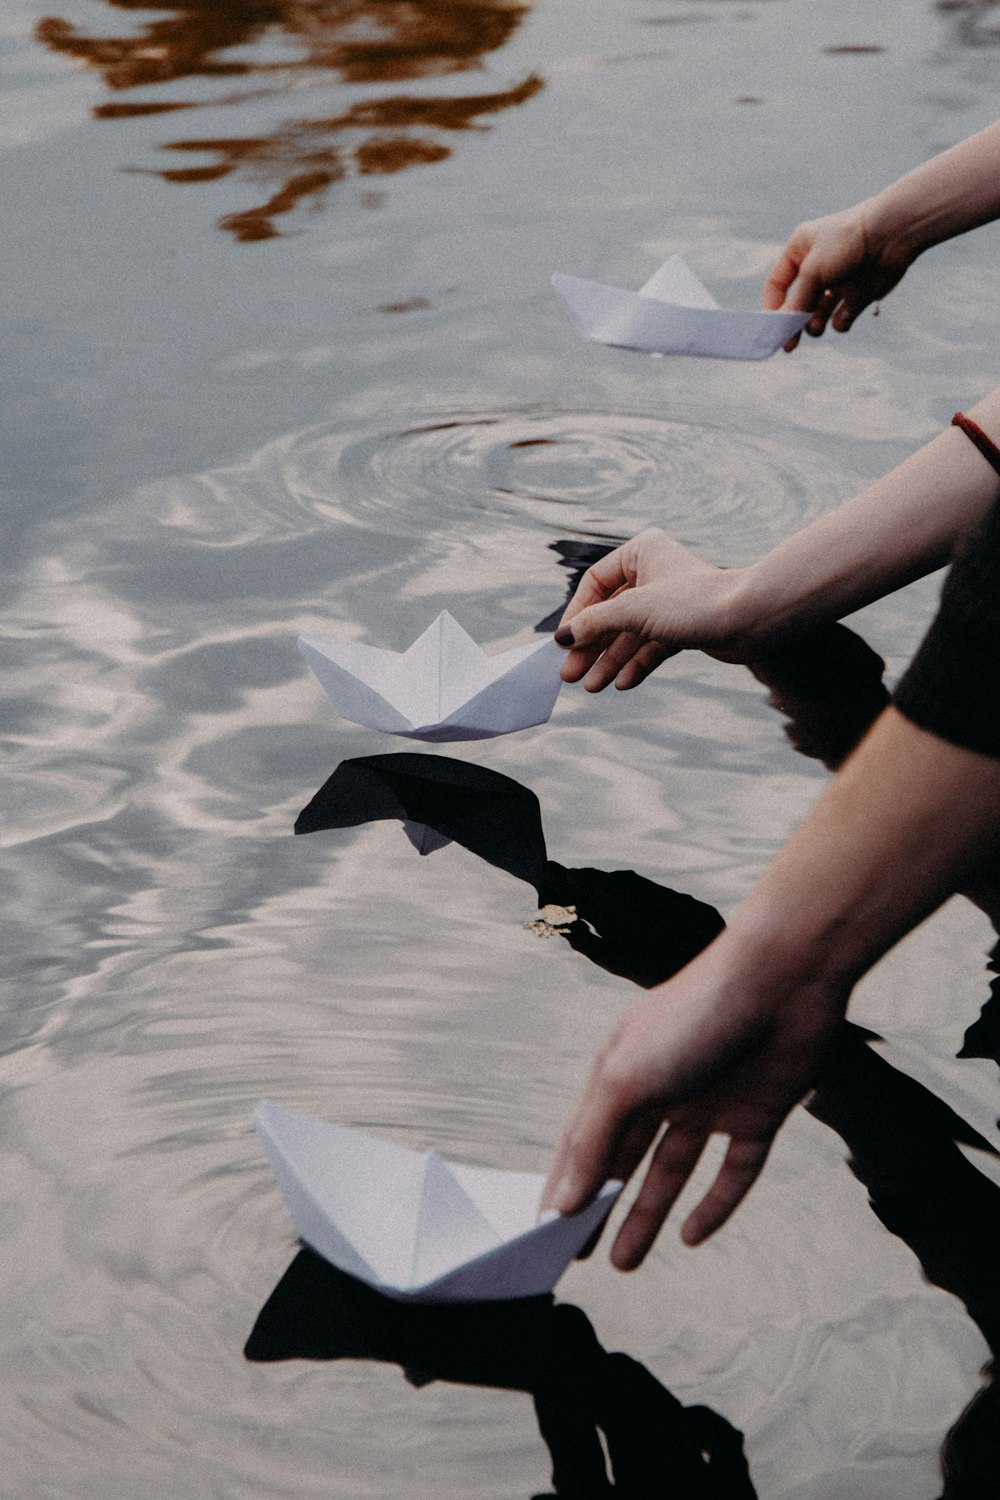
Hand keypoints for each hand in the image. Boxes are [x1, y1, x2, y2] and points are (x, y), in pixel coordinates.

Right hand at [542, 934, 847, 1264]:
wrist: (785, 982)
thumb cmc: (696, 1016)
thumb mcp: (627, 1078)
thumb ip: (593, 1142)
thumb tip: (560, 1202)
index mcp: (622, 1070)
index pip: (583, 1139)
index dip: (565, 1183)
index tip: (546, 1232)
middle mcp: (662, 1088)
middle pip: (624, 1159)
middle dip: (601, 1207)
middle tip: (579, 1256)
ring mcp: (709, 1103)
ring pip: (672, 1172)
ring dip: (647, 1215)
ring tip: (624, 1262)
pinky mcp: (757, 1115)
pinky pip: (733, 1171)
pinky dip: (714, 1205)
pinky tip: (692, 1237)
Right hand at [553, 529, 750, 691]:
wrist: (750, 621)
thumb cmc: (694, 603)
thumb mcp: (633, 611)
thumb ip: (594, 624)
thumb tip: (561, 638)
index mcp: (641, 552)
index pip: (595, 584)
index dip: (577, 615)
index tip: (563, 643)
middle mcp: (654, 573)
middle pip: (610, 613)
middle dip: (591, 647)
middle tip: (570, 674)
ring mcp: (668, 603)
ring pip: (630, 634)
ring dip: (610, 661)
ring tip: (592, 687)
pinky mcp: (683, 628)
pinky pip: (651, 647)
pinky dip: (636, 665)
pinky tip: (623, 684)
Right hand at [763, 203, 912, 348]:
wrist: (892, 235)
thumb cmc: (846, 243)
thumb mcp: (813, 272)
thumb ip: (795, 303)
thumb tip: (779, 329)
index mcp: (799, 251)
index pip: (777, 284)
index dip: (772, 306)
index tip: (772, 328)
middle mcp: (817, 267)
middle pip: (797, 303)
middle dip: (794, 323)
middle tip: (789, 346)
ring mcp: (838, 281)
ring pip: (818, 313)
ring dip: (815, 324)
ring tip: (816, 328)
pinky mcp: (858, 294)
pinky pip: (842, 317)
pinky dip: (840, 322)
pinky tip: (844, 316)